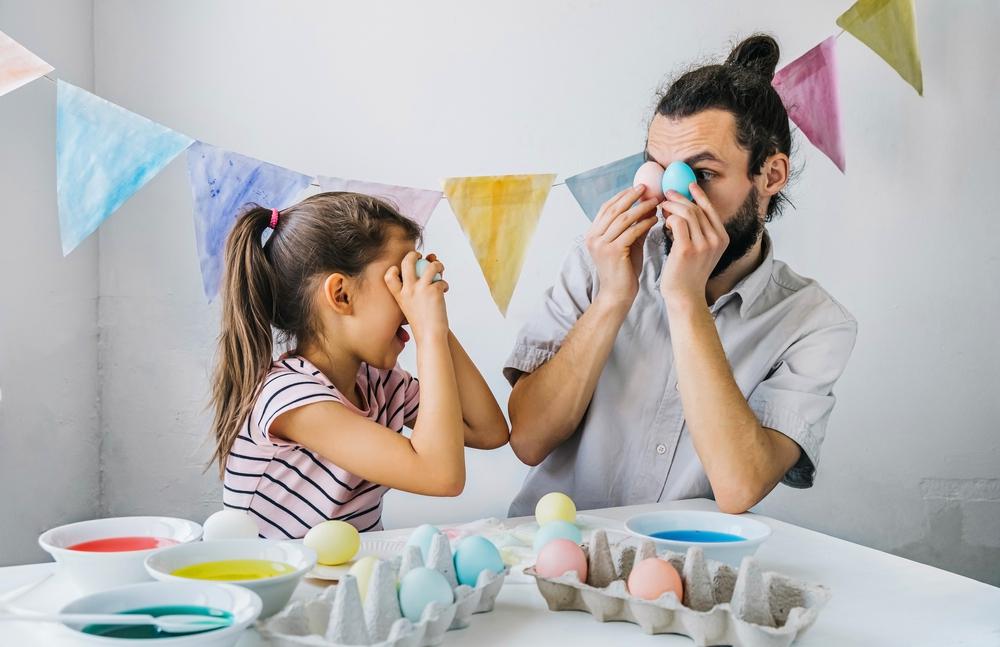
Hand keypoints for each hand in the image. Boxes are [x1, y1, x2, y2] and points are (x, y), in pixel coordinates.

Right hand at [384, 252, 449, 342]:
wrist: (430, 336)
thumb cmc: (422, 322)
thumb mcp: (410, 306)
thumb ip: (415, 289)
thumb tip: (425, 270)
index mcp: (399, 295)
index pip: (389, 275)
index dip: (394, 269)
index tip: (401, 268)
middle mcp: (408, 290)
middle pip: (408, 262)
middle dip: (414, 254)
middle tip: (421, 256)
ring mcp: (421, 289)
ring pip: (431, 266)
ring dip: (438, 265)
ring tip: (440, 268)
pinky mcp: (434, 291)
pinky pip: (441, 281)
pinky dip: (444, 284)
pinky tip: (444, 290)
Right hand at [584, 186, 658, 308]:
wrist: (618, 295)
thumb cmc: (624, 271)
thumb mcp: (627, 244)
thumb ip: (633, 226)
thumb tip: (647, 206)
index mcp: (593, 234)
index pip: (606, 208)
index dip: (622, 196)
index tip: (638, 188)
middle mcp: (593, 237)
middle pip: (613, 209)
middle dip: (631, 197)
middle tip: (647, 188)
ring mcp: (601, 244)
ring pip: (622, 218)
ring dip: (640, 208)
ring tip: (654, 202)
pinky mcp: (612, 252)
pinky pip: (630, 231)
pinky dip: (643, 223)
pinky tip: (654, 219)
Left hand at [659, 183, 728, 303]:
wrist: (684, 296)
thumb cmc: (688, 273)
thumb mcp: (701, 251)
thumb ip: (699, 231)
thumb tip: (684, 208)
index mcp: (722, 238)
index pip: (710, 209)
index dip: (699, 195)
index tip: (688, 185)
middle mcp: (716, 240)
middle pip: (697, 208)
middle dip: (680, 199)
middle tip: (666, 195)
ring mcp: (703, 244)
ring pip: (687, 213)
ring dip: (671, 207)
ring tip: (661, 208)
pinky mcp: (687, 249)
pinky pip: (677, 222)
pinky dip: (668, 218)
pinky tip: (662, 223)